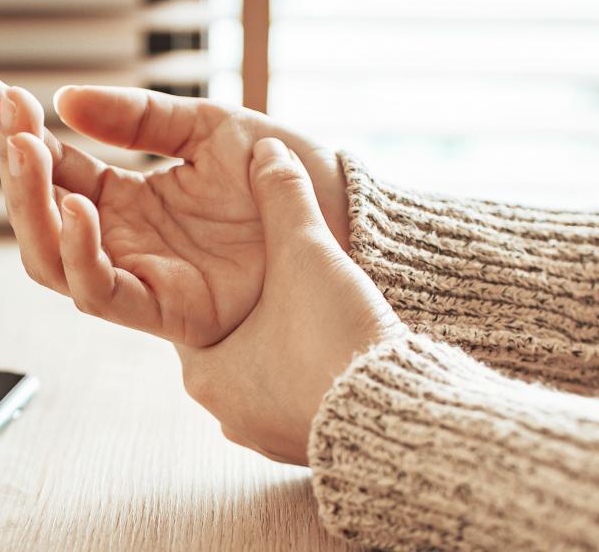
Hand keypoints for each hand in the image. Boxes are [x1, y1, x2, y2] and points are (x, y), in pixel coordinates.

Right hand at [0, 77, 349, 346]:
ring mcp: (141, 273)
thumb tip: (66, 101)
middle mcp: (124, 239)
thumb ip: (139, 119)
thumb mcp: (206, 127)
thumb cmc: (281, 170)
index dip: (18, 132)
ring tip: (31, 152)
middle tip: (13, 123)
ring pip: (54, 259)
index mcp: (127, 197)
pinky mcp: (166, 308)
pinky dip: (82, 255)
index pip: (53, 168)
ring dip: (33, 208)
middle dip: (17, 171)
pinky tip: (81, 205)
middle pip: (40, 218)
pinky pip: (102, 293)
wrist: (336, 208)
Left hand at [179, 138, 397, 463]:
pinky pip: (299, 402)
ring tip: (320, 317)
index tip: (248, 260)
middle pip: (233, 343)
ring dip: (289, 346)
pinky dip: (315, 376)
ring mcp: (265, 435)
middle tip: (287, 284)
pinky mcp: (304, 448)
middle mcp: (226, 411)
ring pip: (267, 375)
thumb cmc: (337, 342)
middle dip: (260, 312)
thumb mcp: (306, 254)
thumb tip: (268, 150)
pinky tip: (341, 354)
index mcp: (206, 369)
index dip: (224, 277)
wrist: (400, 418)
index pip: (199, 310)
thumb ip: (283, 197)